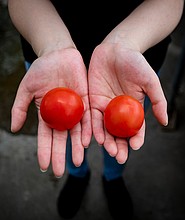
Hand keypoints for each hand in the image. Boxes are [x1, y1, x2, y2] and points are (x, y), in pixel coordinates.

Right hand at [11, 48, 91, 176]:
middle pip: (61, 139)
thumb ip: (19, 108)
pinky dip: (88, 130)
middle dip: (60, 155)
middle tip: (59, 172)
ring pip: (77, 132)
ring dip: (77, 147)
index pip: (45, 137)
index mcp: (48, 115)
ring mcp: (75, 109)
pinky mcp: (86, 101)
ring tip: (77, 162)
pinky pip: (88, 118)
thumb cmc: (41, 70)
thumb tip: (13, 129)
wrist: (58, 55)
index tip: (43, 166)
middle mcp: (62, 116)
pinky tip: (88, 142)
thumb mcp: (26, 89)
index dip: (44, 151)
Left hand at [88, 43, 167, 162]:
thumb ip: (157, 101)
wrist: (116, 49)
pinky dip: (92, 128)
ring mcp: (105, 107)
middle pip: (119, 133)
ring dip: (106, 140)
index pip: (135, 128)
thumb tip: (165, 122)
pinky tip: (92, 138)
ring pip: (104, 128)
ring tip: (107, 150)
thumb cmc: (135, 63)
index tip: (135, 147)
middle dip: (119, 146)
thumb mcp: (150, 81)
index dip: (136, 139)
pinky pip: (90, 117)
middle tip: (119, 157)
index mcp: (133, 109)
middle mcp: (119, 111)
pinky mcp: (92, 101)